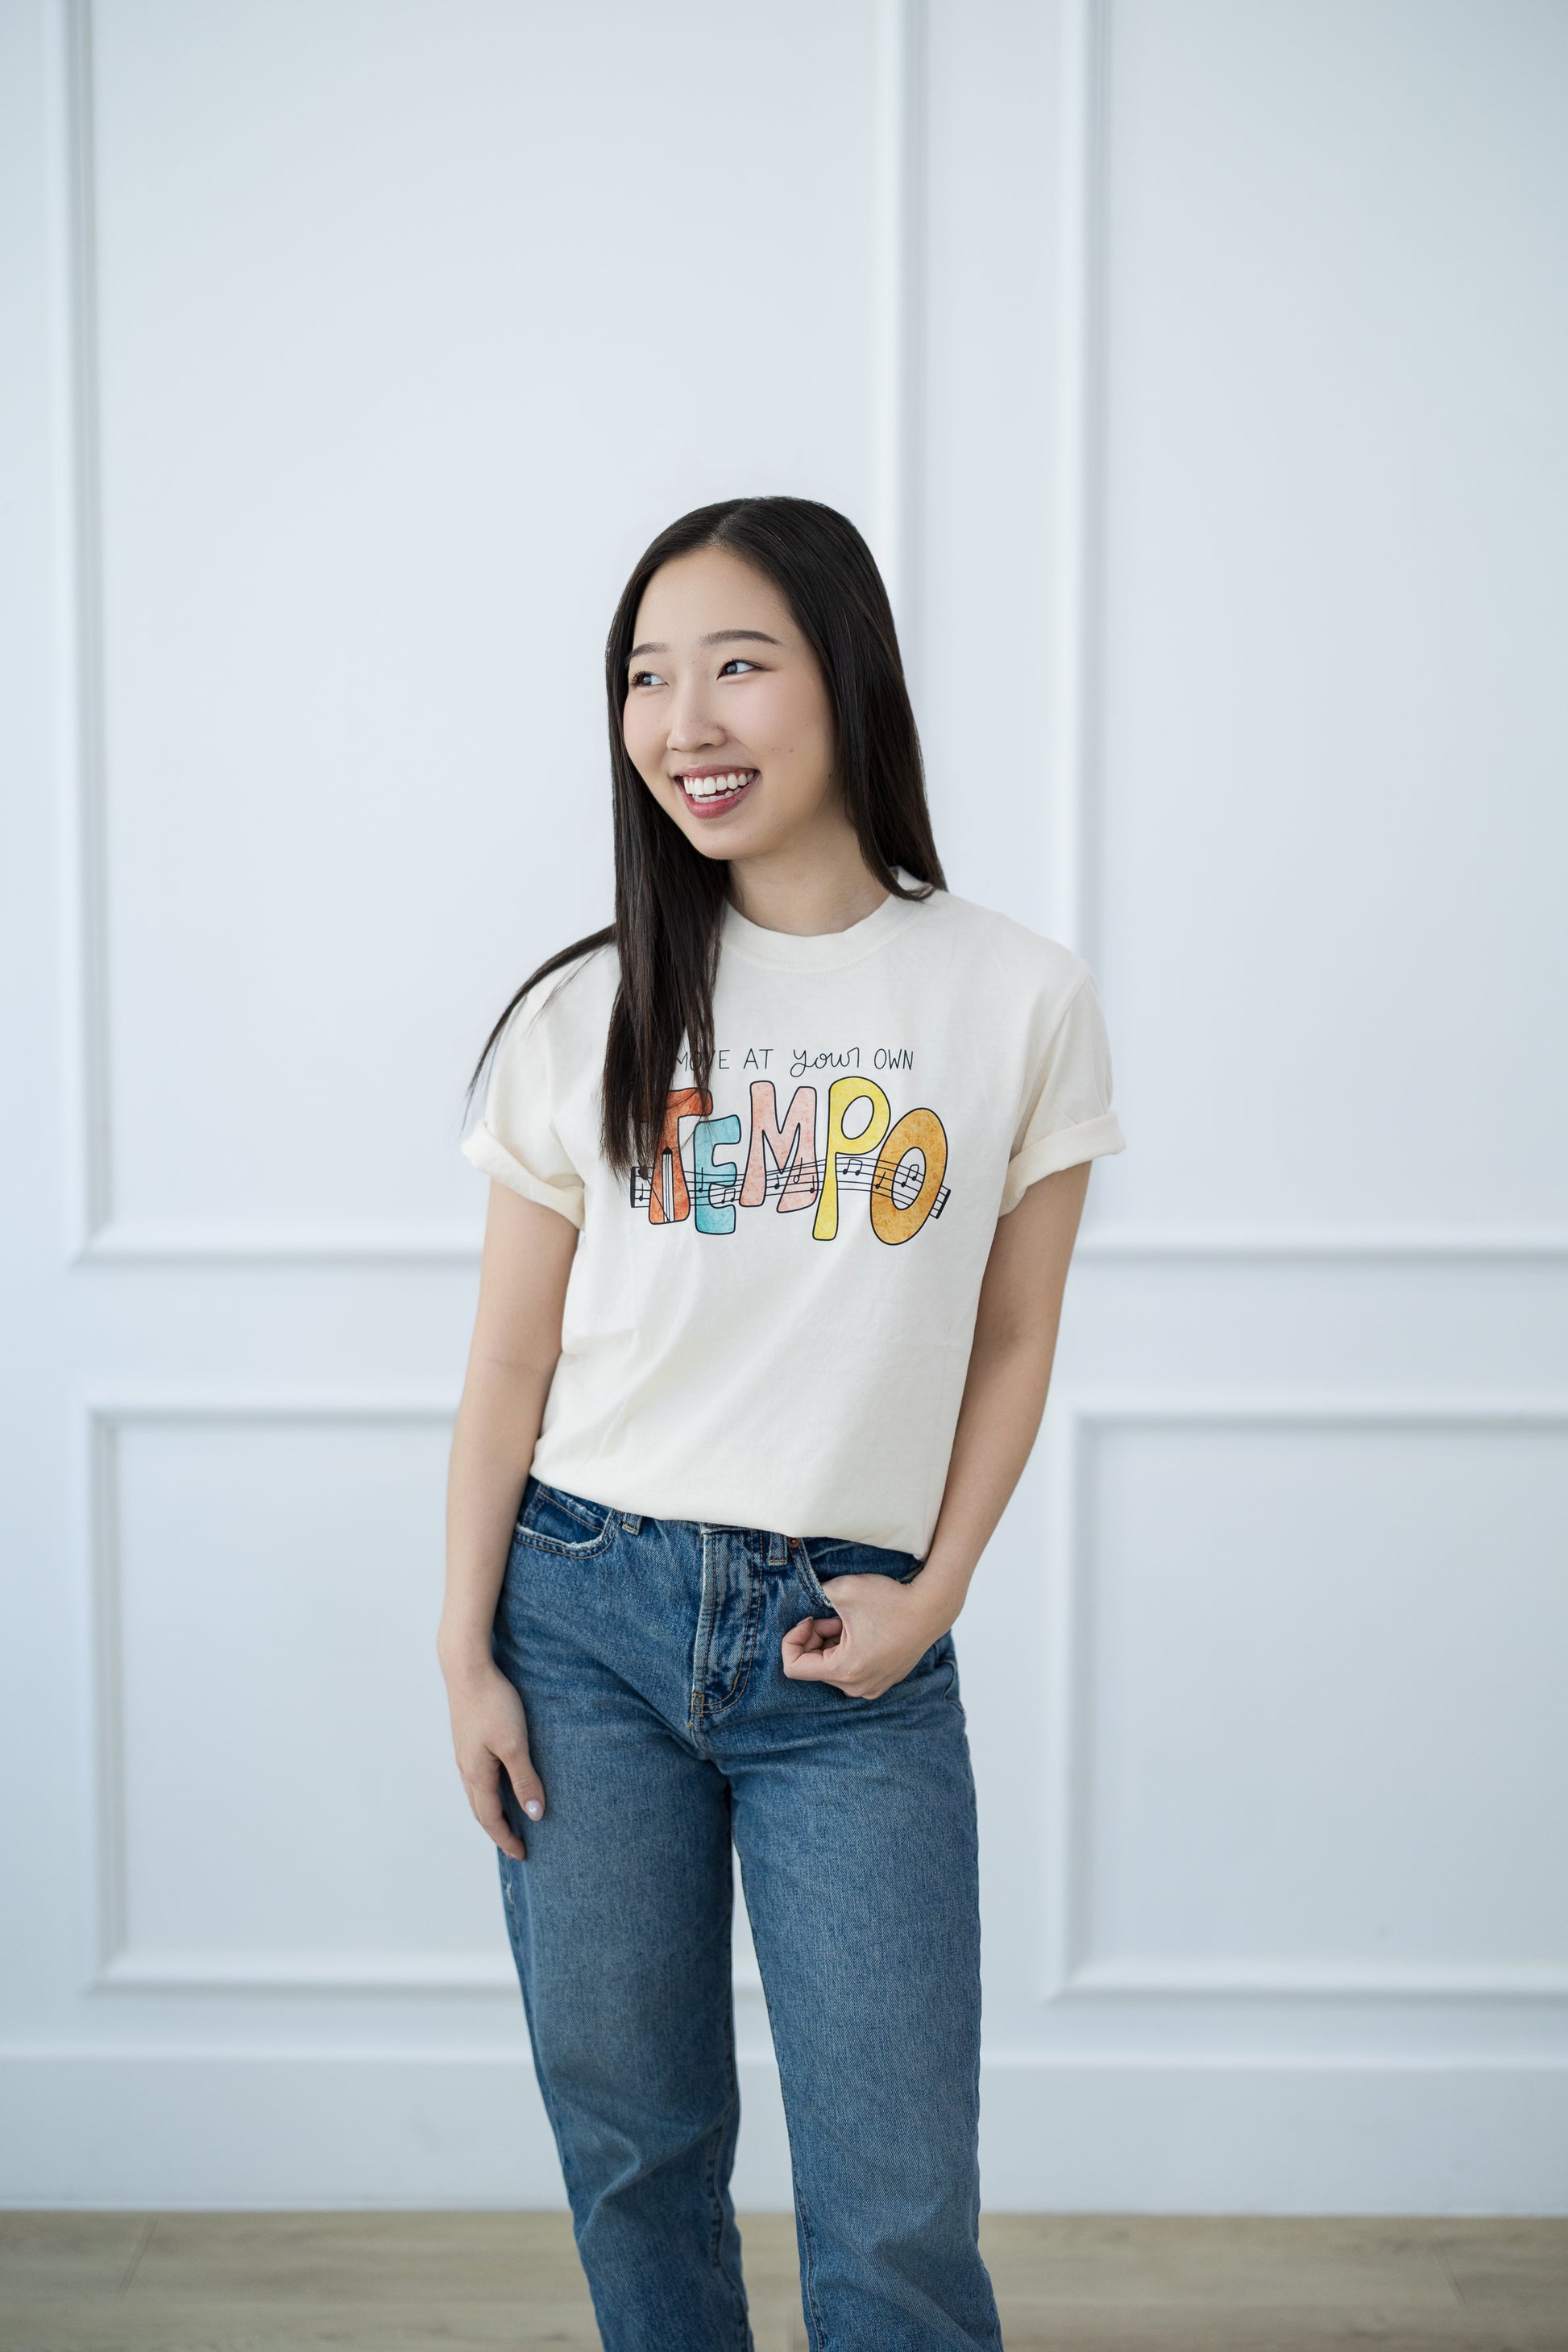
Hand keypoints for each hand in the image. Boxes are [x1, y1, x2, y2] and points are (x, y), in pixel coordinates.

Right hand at [443, 1658, 544, 1860]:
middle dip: (497, 1831)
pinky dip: (488, 1791)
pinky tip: (498, 1782)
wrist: (467, 1669)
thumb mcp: (514, 1744)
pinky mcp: (467, 1739)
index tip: (522, 1855)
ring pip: (477, 1793)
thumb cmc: (493, 1704)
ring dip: (491, 1811)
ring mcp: (464, 1753)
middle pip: (480, 1811)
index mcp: (477, 1774)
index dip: (506, 1839)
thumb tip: (535, 1814)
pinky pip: (477, 1776)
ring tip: (508, 1820)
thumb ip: (525, 1779)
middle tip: (515, 1845)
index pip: (491, 1819)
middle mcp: (466, 1768)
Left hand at [780, 1573, 948, 1701]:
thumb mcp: (842, 1590)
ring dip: (832, 1644)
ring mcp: (872, 1688)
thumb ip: (813, 1595)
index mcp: (845, 1669)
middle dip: (816, 1638)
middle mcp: (857, 1687)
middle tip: (834, 1616)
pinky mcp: (882, 1682)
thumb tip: (802, 1604)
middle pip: (814, 1667)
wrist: (931, 1608)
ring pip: (832, 1669)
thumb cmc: (890, 1600)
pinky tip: (864, 1632)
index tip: (809, 1618)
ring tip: (851, 1622)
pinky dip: (848, 1652)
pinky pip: (851, 1671)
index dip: (792, 1640)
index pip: (793, 1668)